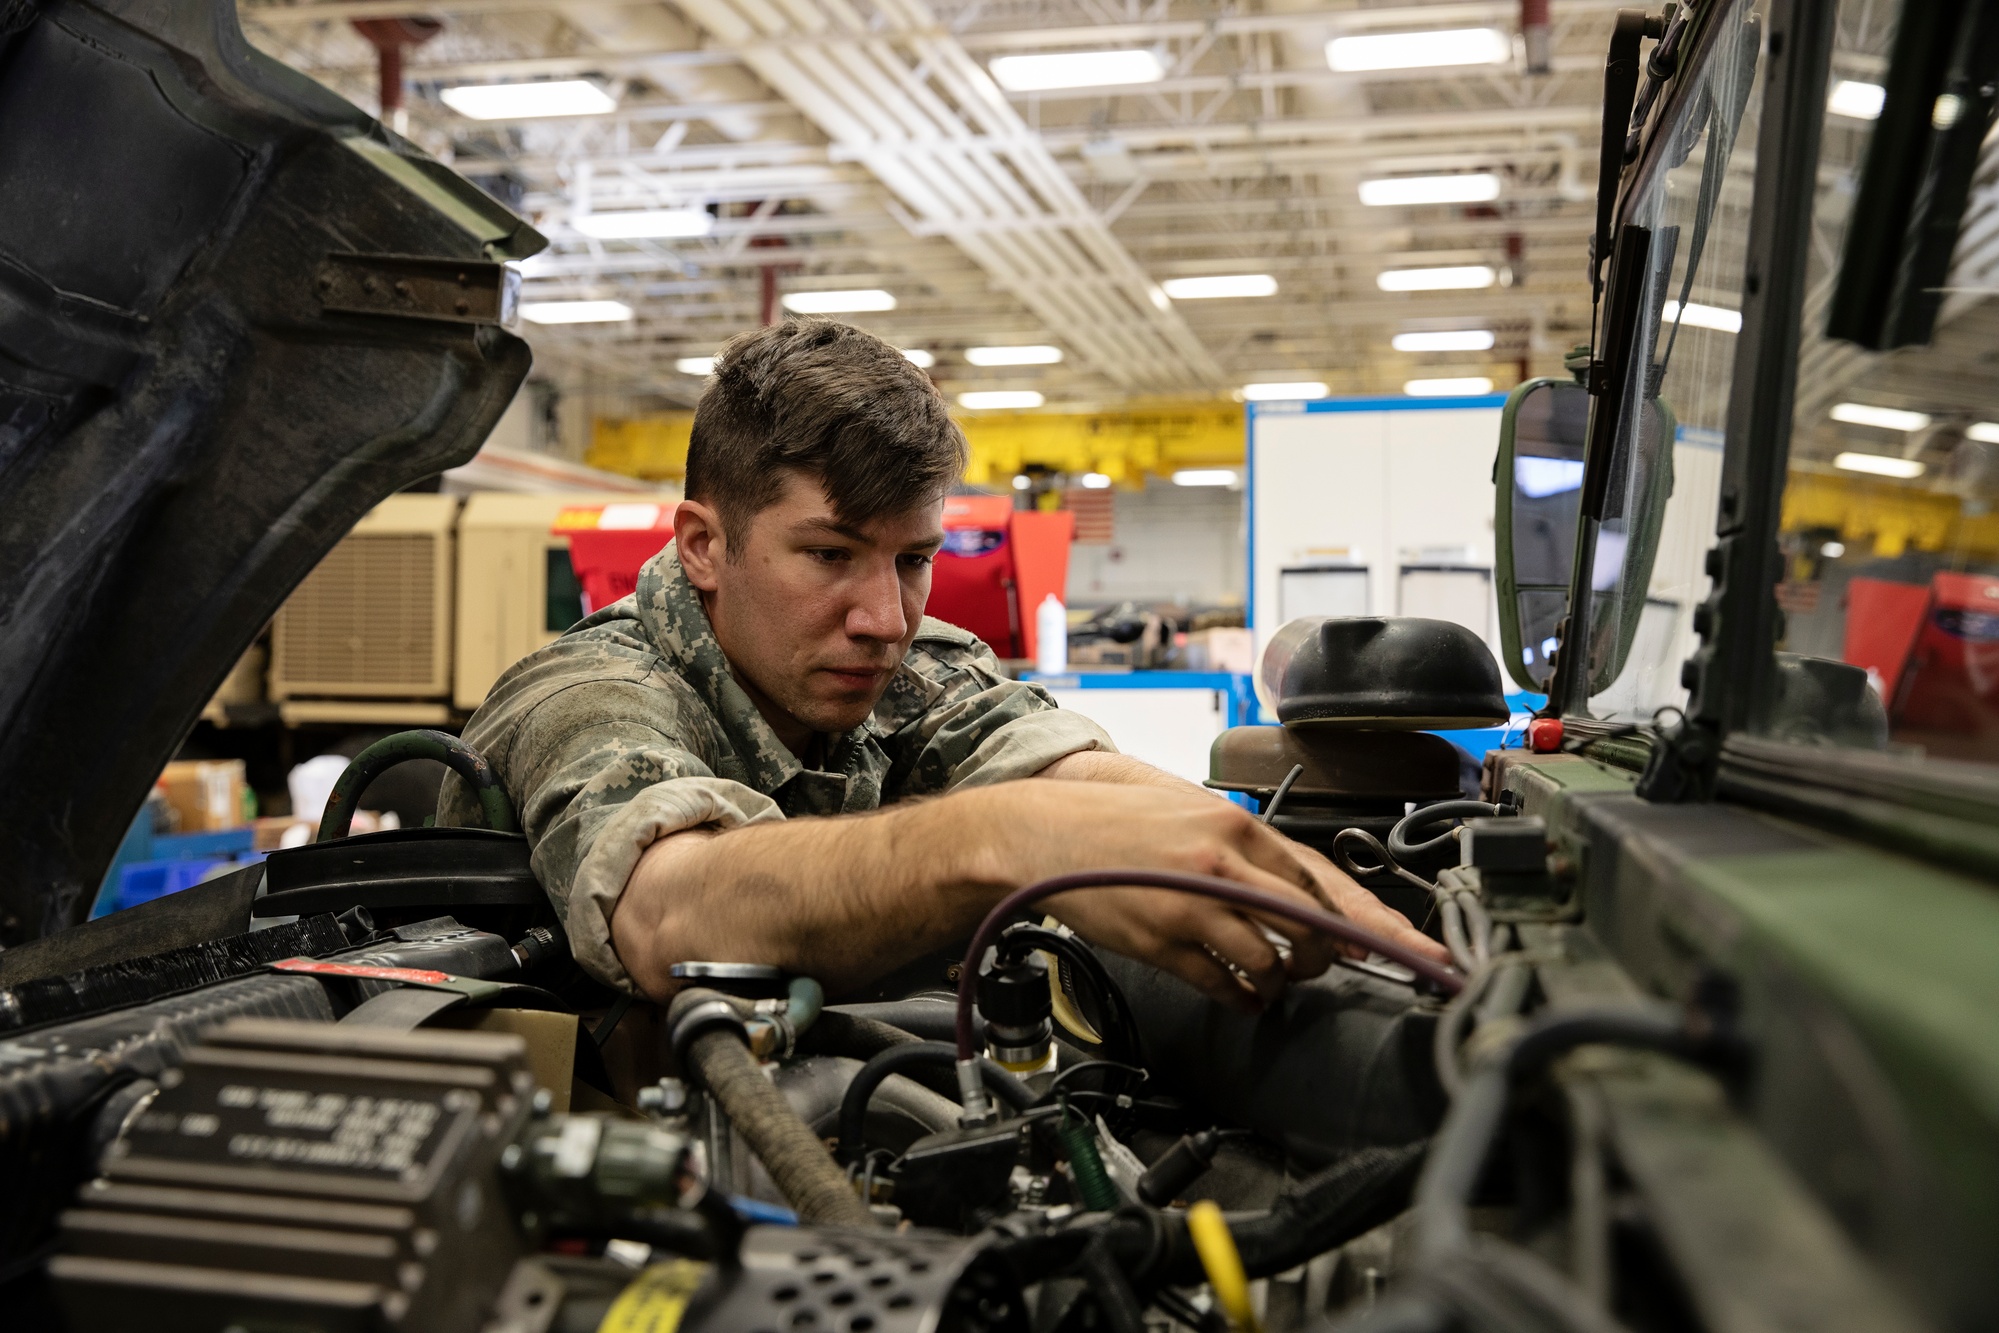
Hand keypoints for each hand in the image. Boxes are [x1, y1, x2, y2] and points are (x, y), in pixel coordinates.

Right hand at [986, 782, 1438, 1012]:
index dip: (1379, 923)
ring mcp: (1193, 904)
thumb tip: (1312, 904)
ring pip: (1272, 960)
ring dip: (1278, 979)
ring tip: (1264, 977)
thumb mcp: (1196, 823)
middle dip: (1325, 957)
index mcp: (1239, 827)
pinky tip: (1238, 993)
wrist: (1041, 833)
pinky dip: (1241, 996)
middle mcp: (1223, 862)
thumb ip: (1253, 858)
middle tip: (1317, 966)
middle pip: (1311, 926)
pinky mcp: (1163, 941)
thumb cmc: (1119, 828)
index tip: (1420, 953)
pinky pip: (1225, 984)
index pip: (1328, 881)